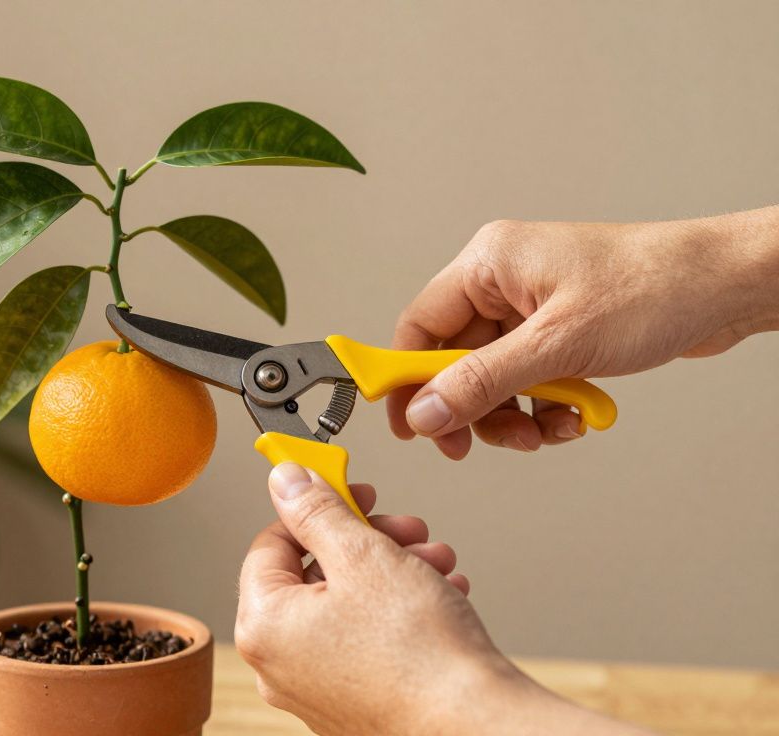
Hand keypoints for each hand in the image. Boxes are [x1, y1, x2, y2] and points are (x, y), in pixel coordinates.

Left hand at [235, 463, 653, 734]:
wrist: (475, 726)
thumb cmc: (420, 654)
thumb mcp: (363, 554)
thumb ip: (317, 510)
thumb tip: (285, 480)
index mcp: (263, 627)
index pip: (271, 543)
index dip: (316, 507)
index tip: (352, 491)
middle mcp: (279, 666)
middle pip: (314, 574)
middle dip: (368, 540)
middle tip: (406, 528)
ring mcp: (315, 690)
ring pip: (347, 605)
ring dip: (393, 570)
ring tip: (436, 560)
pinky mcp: (354, 704)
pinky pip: (366, 641)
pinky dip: (400, 610)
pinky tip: (442, 593)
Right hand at [387, 207, 778, 458]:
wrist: (729, 285)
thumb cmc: (655, 288)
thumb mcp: (558, 344)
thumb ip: (483, 381)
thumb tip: (424, 413)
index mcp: (489, 263)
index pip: (419, 326)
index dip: (407, 380)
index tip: (409, 427)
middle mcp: (503, 280)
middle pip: (454, 360)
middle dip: (474, 408)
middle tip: (480, 445)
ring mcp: (532, 306)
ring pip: (492, 377)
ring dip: (514, 414)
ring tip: (548, 430)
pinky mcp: (559, 328)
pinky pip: (528, 378)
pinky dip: (544, 406)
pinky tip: (573, 416)